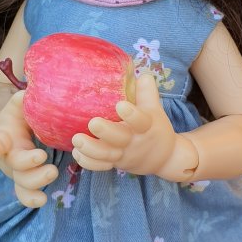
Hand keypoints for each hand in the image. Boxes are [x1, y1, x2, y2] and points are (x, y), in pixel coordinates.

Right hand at [0, 91, 57, 206]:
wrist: (7, 130)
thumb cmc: (16, 115)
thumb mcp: (18, 104)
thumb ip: (24, 99)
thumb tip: (34, 90)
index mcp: (4, 136)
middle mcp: (7, 156)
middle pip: (15, 166)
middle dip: (30, 166)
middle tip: (47, 162)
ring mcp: (15, 170)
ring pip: (21, 182)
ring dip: (36, 183)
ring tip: (53, 174)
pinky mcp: (23, 179)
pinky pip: (25, 193)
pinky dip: (31, 199)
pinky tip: (43, 201)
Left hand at [71, 73, 196, 178]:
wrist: (165, 157)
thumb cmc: (154, 127)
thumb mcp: (155, 109)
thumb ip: (147, 92)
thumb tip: (142, 74)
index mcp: (147, 126)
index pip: (141, 121)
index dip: (132, 114)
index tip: (120, 105)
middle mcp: (134, 142)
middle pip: (120, 139)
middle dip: (106, 132)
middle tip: (92, 122)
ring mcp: (124, 155)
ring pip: (107, 155)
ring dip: (91, 149)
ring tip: (76, 139)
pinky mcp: (115, 164)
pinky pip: (101, 167)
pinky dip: (89, 162)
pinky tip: (76, 153)